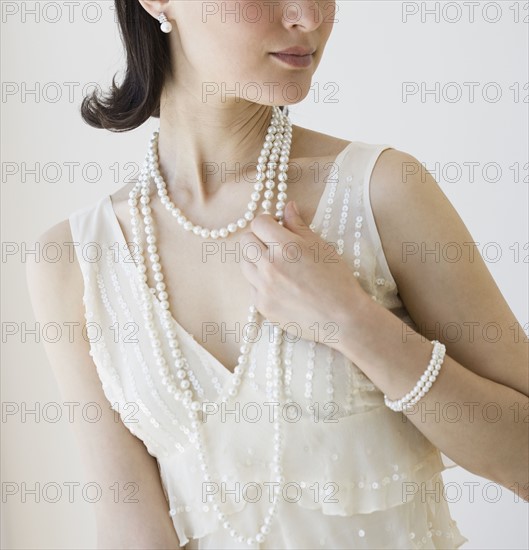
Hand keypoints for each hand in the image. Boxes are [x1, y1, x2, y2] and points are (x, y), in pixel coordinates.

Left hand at [239, 200, 367, 347]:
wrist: (342, 319)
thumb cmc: (337, 281)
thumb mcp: (321, 247)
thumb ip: (299, 226)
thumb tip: (288, 207)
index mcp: (286, 247)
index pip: (259, 223)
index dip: (268, 221)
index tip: (276, 226)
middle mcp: (269, 266)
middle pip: (246, 241)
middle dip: (258, 238)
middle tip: (274, 244)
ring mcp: (263, 288)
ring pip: (245, 264)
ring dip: (256, 259)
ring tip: (276, 264)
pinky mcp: (262, 306)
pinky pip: (251, 286)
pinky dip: (260, 282)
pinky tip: (279, 285)